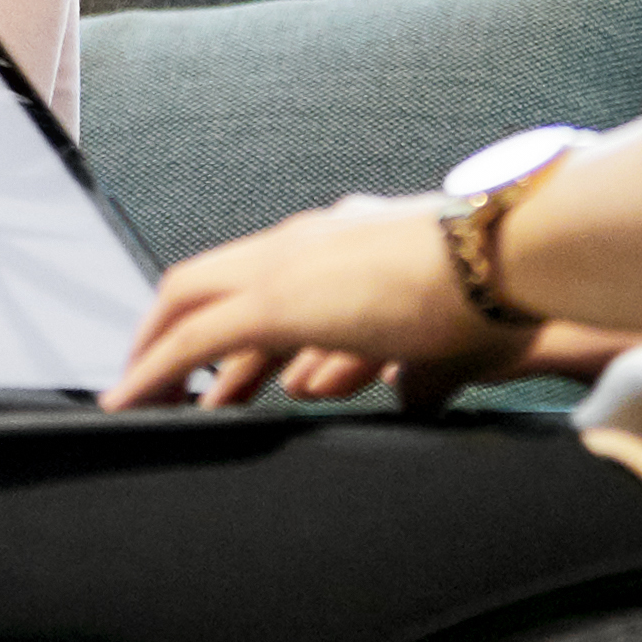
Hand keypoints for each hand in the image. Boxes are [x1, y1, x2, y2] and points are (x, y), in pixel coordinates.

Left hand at [103, 192, 512, 412]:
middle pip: (207, 281)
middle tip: (153, 382)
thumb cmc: (493, 294)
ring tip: (133, 396)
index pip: (262, 277)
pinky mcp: (277, 300)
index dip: (227, 320)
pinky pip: (193, 340)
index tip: (213, 364)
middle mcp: (303, 242)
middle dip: (169, 332)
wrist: (509, 258)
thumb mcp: (441, 338)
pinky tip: (134, 401)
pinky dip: (154, 370)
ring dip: (154, 351)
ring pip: (188, 303)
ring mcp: (286, 266)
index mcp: (339, 240)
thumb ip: (414, 364)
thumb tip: (411, 394)